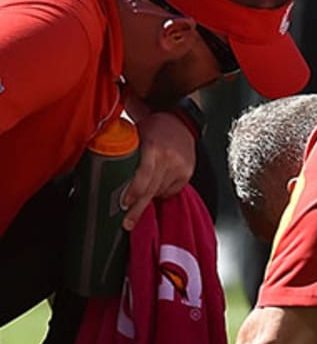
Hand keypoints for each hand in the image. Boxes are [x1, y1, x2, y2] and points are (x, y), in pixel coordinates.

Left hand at [121, 110, 197, 229]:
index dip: (133, 192)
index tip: (123, 205)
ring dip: (148, 198)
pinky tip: (155, 185)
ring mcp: (181, 167)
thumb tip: (104, 171)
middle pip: (151, 190)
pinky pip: (170, 191)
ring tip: (137, 202)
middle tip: (127, 223)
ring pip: (160, 192)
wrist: (181, 120)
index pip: (143, 175)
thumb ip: (124, 152)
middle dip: (137, 209)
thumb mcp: (136, 134)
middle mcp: (170, 159)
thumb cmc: (154, 126)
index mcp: (154, 147)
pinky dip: (161, 191)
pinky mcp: (187, 174)